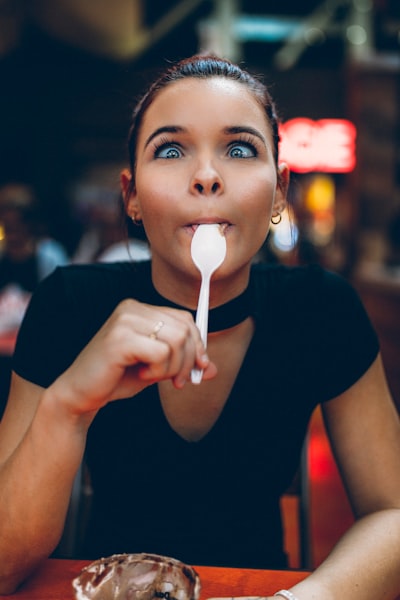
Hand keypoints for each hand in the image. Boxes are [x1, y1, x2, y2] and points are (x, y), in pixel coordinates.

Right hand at [50, 299, 215, 416]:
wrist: (80, 395)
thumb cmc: (116, 378)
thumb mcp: (157, 369)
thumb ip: (183, 364)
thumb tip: (212, 368)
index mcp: (139, 309)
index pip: (185, 319)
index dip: (198, 345)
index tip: (197, 369)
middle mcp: (132, 308)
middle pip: (184, 328)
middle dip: (188, 360)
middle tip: (177, 381)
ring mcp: (125, 320)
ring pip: (176, 340)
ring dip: (173, 367)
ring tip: (154, 377)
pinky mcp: (120, 338)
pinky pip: (161, 353)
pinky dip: (159, 371)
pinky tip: (142, 375)